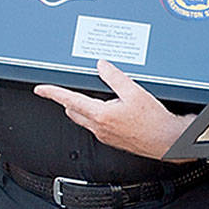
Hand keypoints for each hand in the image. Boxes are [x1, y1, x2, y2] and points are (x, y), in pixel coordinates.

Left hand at [34, 60, 192, 159]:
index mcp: (101, 115)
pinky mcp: (113, 140)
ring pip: (84, 119)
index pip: (69, 100)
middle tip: (67, 88)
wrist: (168, 142)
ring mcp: (105, 136)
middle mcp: (99, 128)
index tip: (41, 89)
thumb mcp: (135, 92)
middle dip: (67, 99)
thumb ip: (115, 77)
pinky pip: (96, 126)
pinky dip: (95, 115)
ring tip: (91, 95)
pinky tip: (109, 108)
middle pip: (73, 111)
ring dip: (81, 107)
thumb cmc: (155, 122)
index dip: (53, 93)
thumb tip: (103, 66)